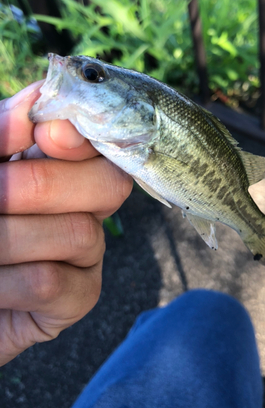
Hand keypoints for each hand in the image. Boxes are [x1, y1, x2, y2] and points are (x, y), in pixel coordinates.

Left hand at [0, 82, 132, 365]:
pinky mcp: (78, 297)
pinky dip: (7, 281)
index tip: (46, 134)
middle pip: (111, 184)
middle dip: (45, 185)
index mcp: (64, 168)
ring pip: (80, 233)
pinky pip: (52, 282)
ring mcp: (86, 253)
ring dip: (11, 237)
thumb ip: (0, 134)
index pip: (103, 143)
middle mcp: (85, 206)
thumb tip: (32, 110)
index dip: (84, 137)